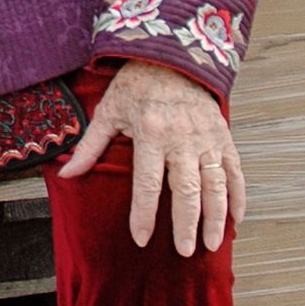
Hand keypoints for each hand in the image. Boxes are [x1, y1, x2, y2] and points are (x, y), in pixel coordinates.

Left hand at [58, 60, 244, 255]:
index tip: (141, 239)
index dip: (144, 215)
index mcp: (150, 132)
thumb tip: (66, 173)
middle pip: (185, 190)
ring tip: (211, 244)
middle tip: (183, 251)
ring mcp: (206, 137)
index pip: (146, 184)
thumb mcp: (108, 110)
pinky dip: (238, 196)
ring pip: (214, 186)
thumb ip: (90, 146)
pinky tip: (236, 219)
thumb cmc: (135, 85)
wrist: (169, 54)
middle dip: (185, 225)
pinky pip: (235, 171)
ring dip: (215, 218)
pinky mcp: (223, 135)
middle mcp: (181, 137)